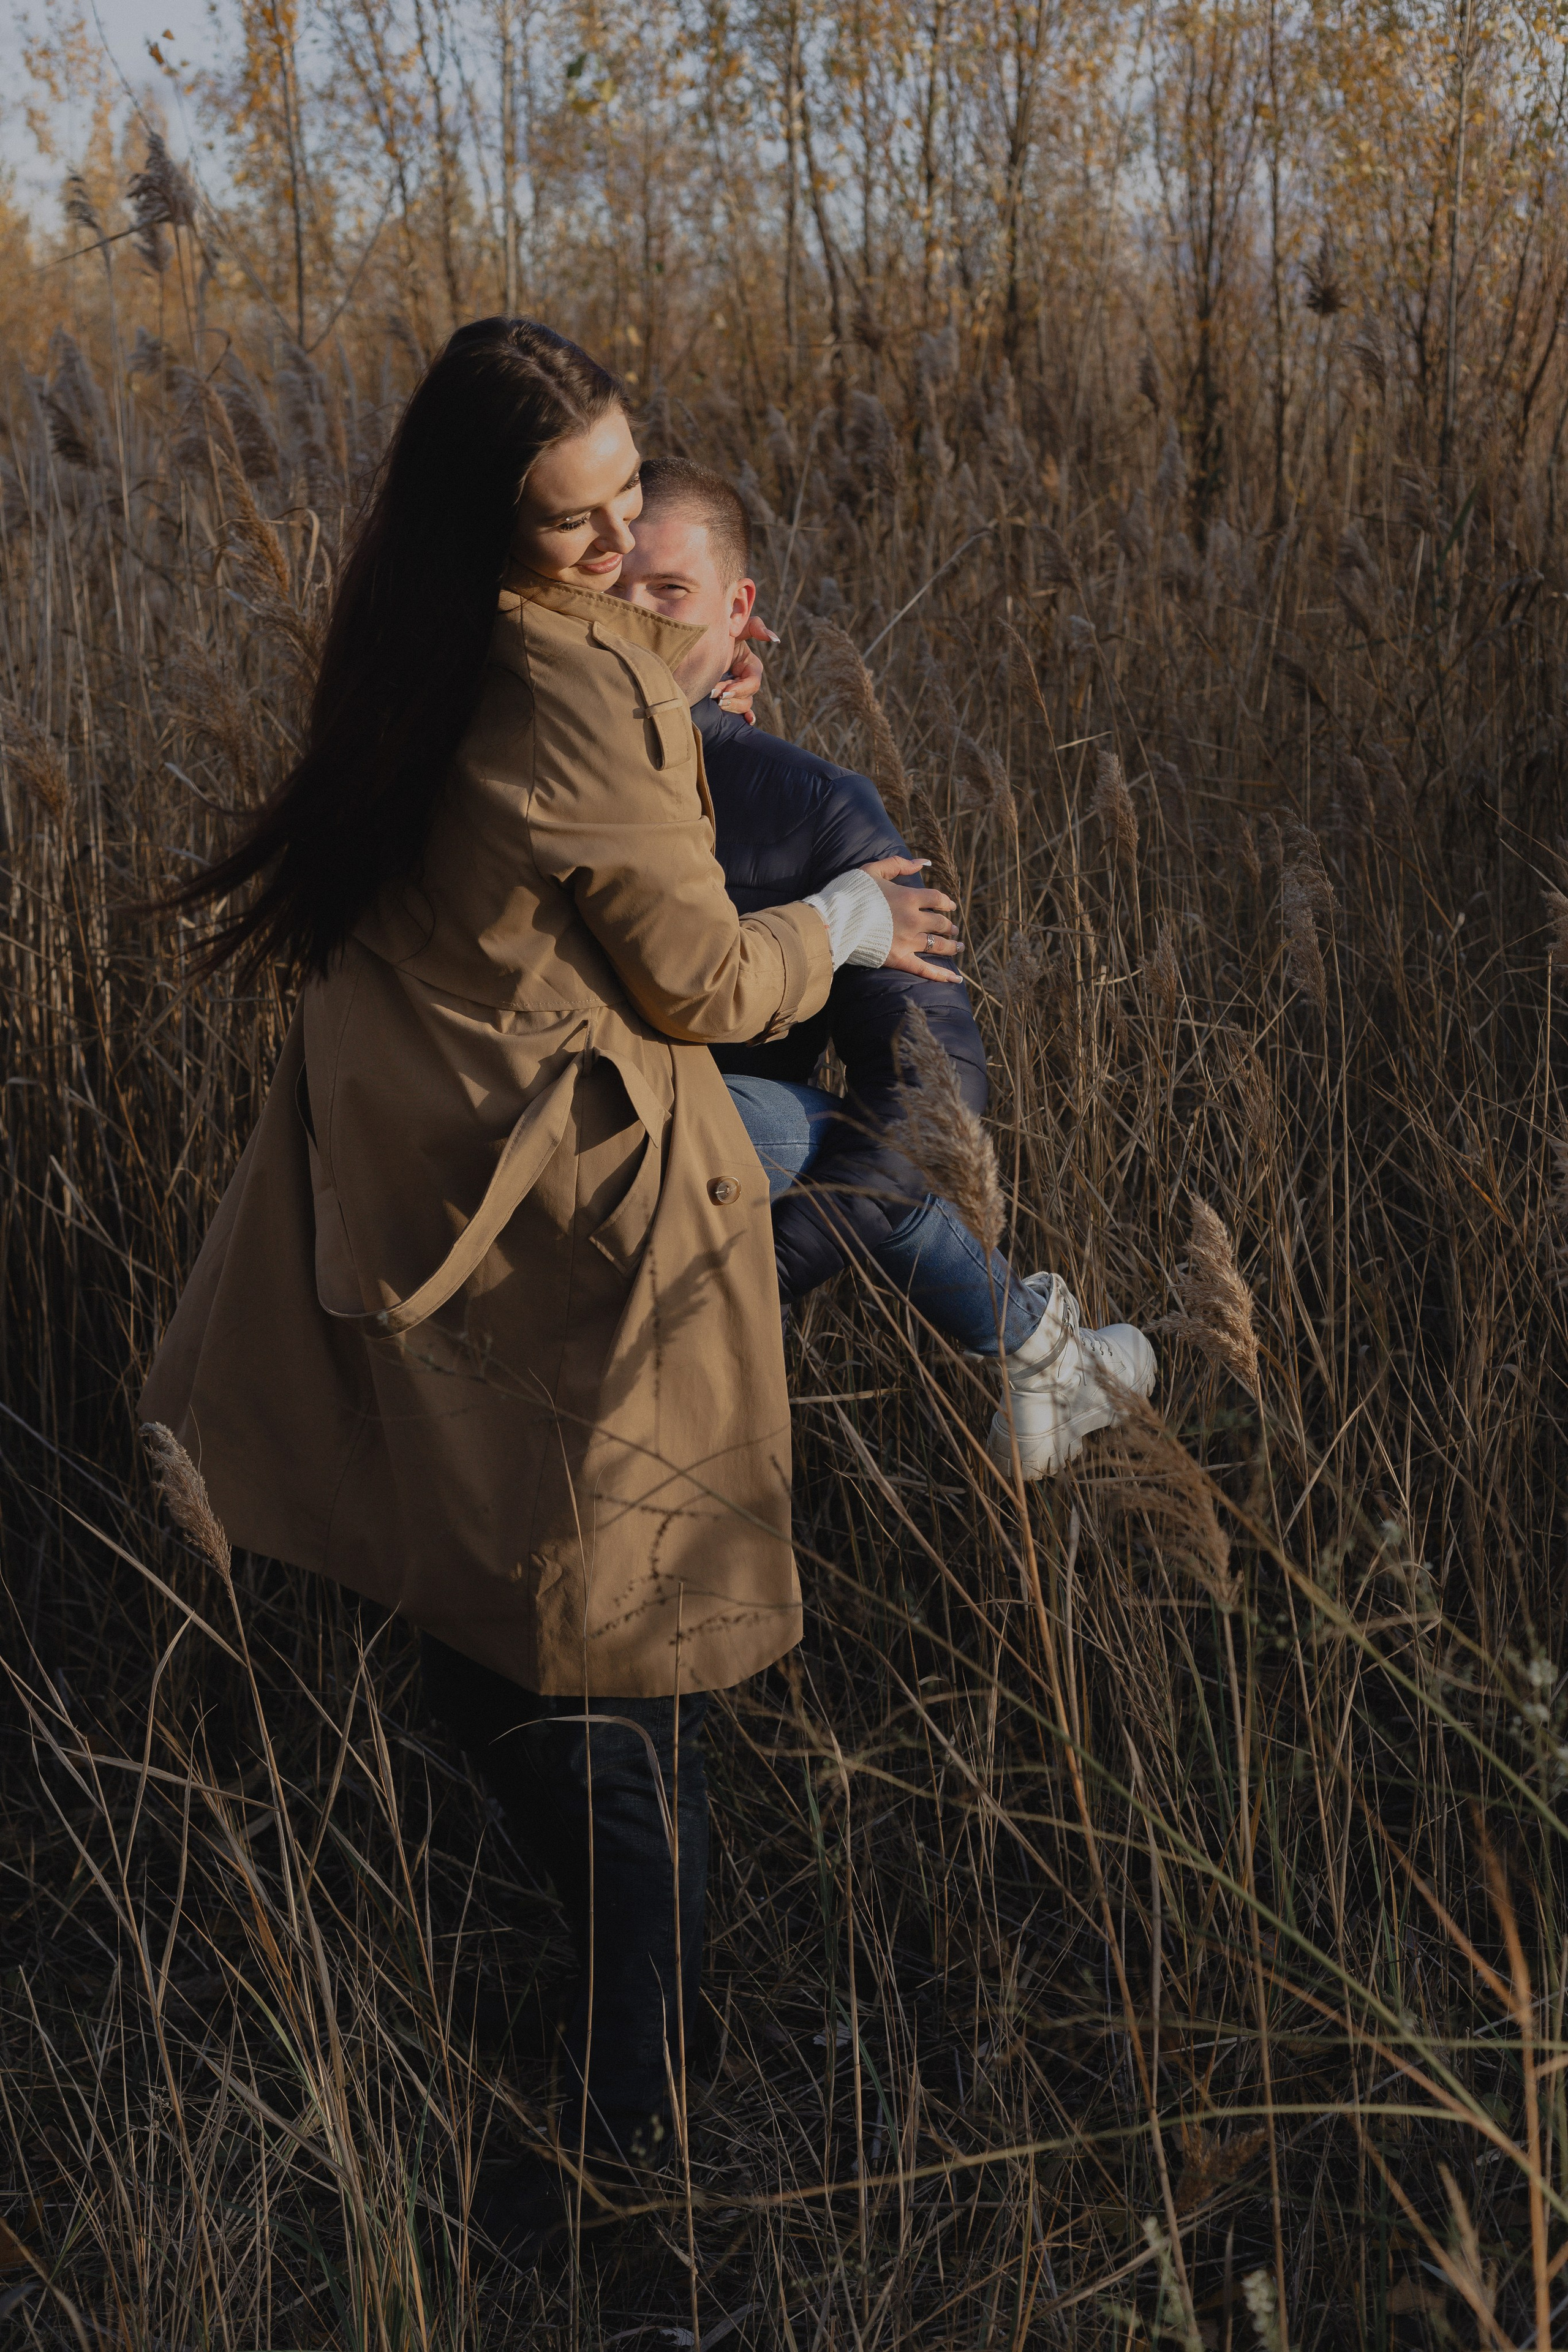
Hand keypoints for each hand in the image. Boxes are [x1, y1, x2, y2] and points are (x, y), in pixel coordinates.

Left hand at [710, 615, 779, 722]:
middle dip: (732, 697)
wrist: (693, 641)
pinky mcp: (728, 697)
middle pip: (748, 696)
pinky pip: (742, 711)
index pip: (753, 681)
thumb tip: (775, 640)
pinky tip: (747, 721)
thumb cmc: (715, 630)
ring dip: (732, 706)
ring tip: (715, 701)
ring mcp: (737, 689)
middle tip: (714, 694)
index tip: (724, 690)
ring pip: (744, 705)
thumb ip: (755, 627)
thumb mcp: (735, 627)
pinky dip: (747, 717)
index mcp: (749, 664)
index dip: (741, 688)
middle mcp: (745, 678)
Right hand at [863, 855, 962, 982]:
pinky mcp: (899, 958)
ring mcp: (908, 941)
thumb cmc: (851, 892)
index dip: (946, 902)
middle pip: (940, 923)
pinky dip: (942, 974)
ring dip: (951, 946)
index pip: (937, 899)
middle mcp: (913, 920)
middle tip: (953, 929)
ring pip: (938, 945)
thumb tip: (923, 862)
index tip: (950, 906)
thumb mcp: (874, 869)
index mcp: (909, 897)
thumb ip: (899, 864)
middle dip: (949, 926)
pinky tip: (956, 978)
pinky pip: (925, 969)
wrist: (836, 919)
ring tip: (957, 947)